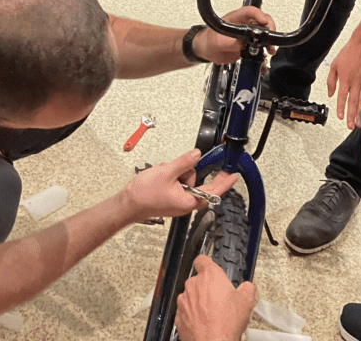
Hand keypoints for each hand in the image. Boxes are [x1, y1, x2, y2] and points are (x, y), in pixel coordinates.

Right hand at [120, 150, 236, 221]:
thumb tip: (197, 155)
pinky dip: (173, 176)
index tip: (233, 176)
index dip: (224, 182)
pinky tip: (163, 175)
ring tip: (165, 172)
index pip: (212, 191)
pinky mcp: (170, 198)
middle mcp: (185, 203)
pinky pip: (178, 182)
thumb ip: (184, 162)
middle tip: (190, 163)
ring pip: (187, 180)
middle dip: (191, 171)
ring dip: (179, 172)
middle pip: (198, 182)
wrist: (127, 204)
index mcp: (188, 201)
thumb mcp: (167, 172)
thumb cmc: (144, 195)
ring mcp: (177, 201)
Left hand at [175, 255, 255, 340]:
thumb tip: (247, 287)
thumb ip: (247, 287)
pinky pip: (185, 310)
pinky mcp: (178, 316)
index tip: (210, 269)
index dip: (206, 263)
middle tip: (218, 298)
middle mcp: (194, 285)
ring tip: (211, 313)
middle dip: (206, 287)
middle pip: (198, 279)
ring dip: (198, 301)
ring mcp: (184, 301)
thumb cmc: (226, 324)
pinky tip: (203, 322)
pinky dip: (191, 314)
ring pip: (190, 295)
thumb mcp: (247, 301)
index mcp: (210, 276)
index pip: (202, 259)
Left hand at [195, 7, 276, 61]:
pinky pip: (261, 44)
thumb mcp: (220, 41)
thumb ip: (233, 42)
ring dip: (270, 40)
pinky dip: (266, 48)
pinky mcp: (249, 44)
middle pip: (262, 20)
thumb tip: (244, 44)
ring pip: (265, 33)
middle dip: (270, 27)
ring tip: (271, 48)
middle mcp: (244, 24)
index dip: (259, 15)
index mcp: (236, 18)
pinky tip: (268, 52)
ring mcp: (248, 34)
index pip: (251, 11)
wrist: (207, 51)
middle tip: (271, 36)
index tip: (264, 22)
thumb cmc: (209, 41)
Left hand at [327, 37, 360, 129]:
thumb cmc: (348, 53)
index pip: (342, 97)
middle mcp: (355, 82)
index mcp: (345, 79)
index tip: (340, 117)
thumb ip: (331, 80)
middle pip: (353, 102)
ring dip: (360, 112)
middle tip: (350, 126)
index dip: (340, 108)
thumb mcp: (334, 65)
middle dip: (351, 116)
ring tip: (359, 123)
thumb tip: (330, 93)